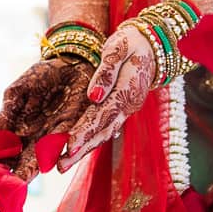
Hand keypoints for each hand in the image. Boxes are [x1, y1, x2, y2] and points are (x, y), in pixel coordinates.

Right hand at [0, 57, 92, 180]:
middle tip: (10, 185)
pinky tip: (52, 154)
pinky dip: (61, 146)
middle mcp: (39, 140)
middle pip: (27, 163)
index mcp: (21, 134)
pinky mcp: (77, 124)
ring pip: (47, 154)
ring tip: (28, 174)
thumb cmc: (42, 77)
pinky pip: (68, 137)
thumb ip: (6, 116)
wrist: (71, 61)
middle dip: (20, 174)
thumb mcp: (17, 92)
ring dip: (38, 165)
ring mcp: (58, 134)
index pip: (8, 159)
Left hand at [61, 26, 159, 168]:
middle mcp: (128, 106)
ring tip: (63, 165)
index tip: (68, 145)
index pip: (103, 114)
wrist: (152, 47)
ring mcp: (126, 110)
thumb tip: (93, 96)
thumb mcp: (118, 49)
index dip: (86, 131)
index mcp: (127, 91)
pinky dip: (91, 141)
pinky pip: (106, 129)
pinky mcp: (122, 111)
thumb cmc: (131, 44)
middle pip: (102, 131)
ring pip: (104, 134)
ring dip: (84, 151)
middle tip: (60, 166)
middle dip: (81, 150)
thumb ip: (106, 72)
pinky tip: (77, 152)